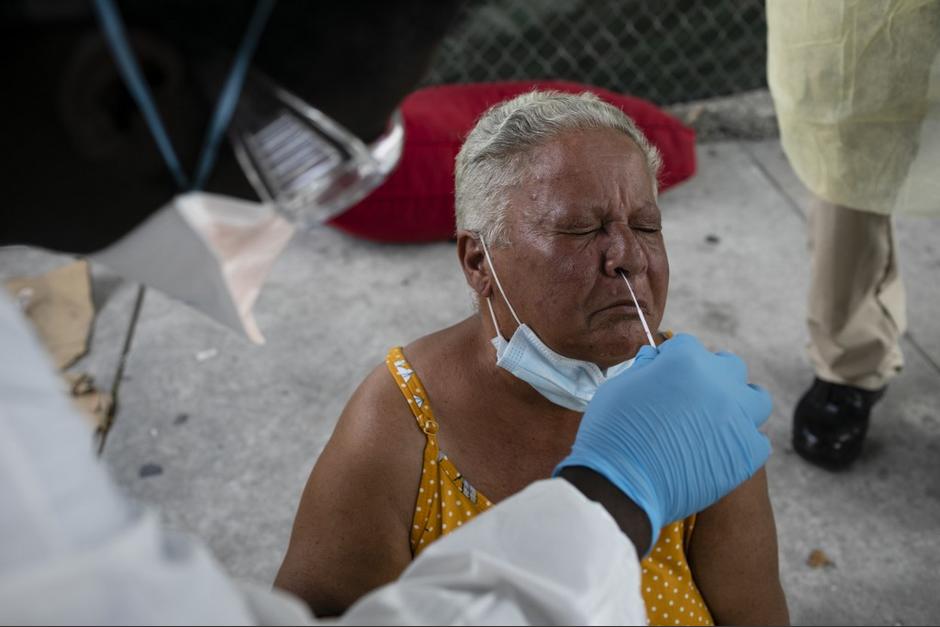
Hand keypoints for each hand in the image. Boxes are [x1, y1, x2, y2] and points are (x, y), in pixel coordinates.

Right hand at [555, 333, 771, 552]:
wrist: (622, 486)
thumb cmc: (612, 433)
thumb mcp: (619, 387)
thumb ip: (645, 368)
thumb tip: (657, 358)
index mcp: (686, 360)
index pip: (687, 345)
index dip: (673, 359)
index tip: (664, 372)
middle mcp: (719, 381)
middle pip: (728, 366)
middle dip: (711, 375)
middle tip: (691, 396)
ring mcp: (738, 417)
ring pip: (756, 399)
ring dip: (740, 403)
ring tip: (720, 418)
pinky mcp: (747, 452)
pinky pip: (757, 439)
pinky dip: (741, 442)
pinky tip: (720, 450)